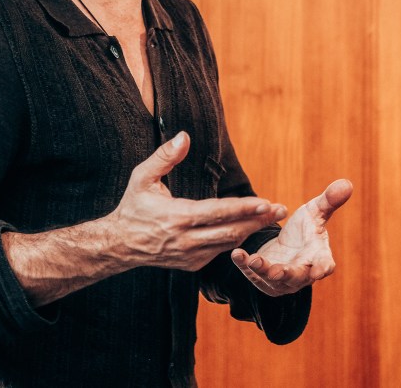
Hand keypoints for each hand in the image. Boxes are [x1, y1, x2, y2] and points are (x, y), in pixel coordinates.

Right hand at [107, 132, 287, 270]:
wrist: (119, 244)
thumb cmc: (133, 206)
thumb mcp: (142, 178)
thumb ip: (164, 157)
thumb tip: (184, 136)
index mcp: (176, 217)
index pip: (217, 213)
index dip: (243, 208)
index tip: (265, 202)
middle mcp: (186, 239)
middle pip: (230, 232)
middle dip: (257, 220)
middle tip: (280, 209)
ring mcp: (190, 255)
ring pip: (228, 244)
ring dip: (251, 230)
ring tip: (272, 216)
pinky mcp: (192, 264)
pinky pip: (220, 251)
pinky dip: (236, 240)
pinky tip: (250, 227)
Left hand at [231, 178, 353, 295]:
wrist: (284, 247)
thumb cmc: (305, 230)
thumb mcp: (315, 213)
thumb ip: (329, 200)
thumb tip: (347, 183)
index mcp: (318, 257)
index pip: (324, 265)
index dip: (323, 268)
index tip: (320, 270)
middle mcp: (301, 272)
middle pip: (296, 276)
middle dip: (287, 274)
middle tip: (277, 272)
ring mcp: (280, 279)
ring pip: (272, 279)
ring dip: (263, 270)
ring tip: (253, 259)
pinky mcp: (261, 278)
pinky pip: (252, 273)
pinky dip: (244, 264)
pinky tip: (237, 253)